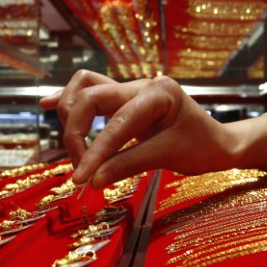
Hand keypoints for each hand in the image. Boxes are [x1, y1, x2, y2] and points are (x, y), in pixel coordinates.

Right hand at [40, 70, 236, 188]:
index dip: (94, 153)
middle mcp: (140, 84)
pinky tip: (47, 105)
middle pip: (89, 97)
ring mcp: (130, 89)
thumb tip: (92, 181)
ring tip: (75, 150)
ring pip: (85, 88)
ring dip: (72, 117)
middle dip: (77, 134)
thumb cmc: (202, 147)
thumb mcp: (168, 157)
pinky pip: (90, 92)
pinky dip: (69, 100)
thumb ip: (128, 165)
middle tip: (83, 173)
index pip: (116, 124)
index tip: (80, 180)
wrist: (219, 142)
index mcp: (158, 93)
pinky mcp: (123, 100)